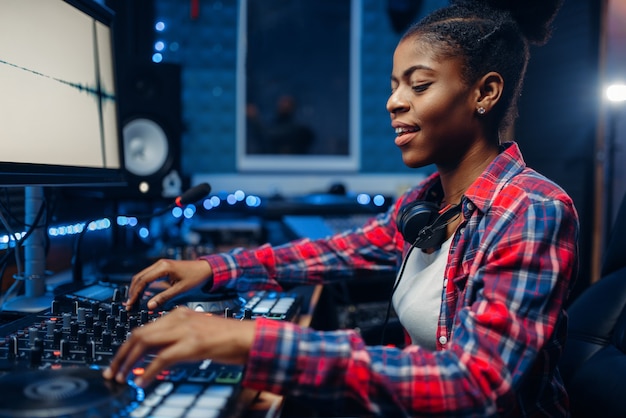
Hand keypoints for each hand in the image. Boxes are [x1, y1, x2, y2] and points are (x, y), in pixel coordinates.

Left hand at [102, 307, 255, 386]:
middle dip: (120, 355)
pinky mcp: (192, 344)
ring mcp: (185, 330)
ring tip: (120, 378)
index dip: (126, 347)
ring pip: (145, 343)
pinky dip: (147, 372)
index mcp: (178, 314)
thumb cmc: (225, 338)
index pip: (143, 329)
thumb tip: (153, 357)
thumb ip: (175, 340)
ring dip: (128, 363)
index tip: (117, 362)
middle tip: (111, 372)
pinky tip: (141, 382)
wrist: (247, 336)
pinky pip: (162, 358)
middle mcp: (178, 319)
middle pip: (138, 334)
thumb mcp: (196, 333)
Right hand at [125, 259, 212, 309]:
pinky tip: (140, 295)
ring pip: (142, 276)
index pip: (143, 281)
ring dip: (136, 289)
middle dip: (133, 291)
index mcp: (163, 267)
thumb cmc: (196, 277)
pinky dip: (142, 285)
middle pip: (139, 277)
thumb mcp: (181, 289)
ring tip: (133, 302)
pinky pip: (148, 276)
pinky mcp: (163, 269)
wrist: (206, 269)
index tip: (131, 304)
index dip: (135, 294)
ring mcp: (161, 265)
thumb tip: (149, 306)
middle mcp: (160, 264)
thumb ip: (164, 297)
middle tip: (129, 305)